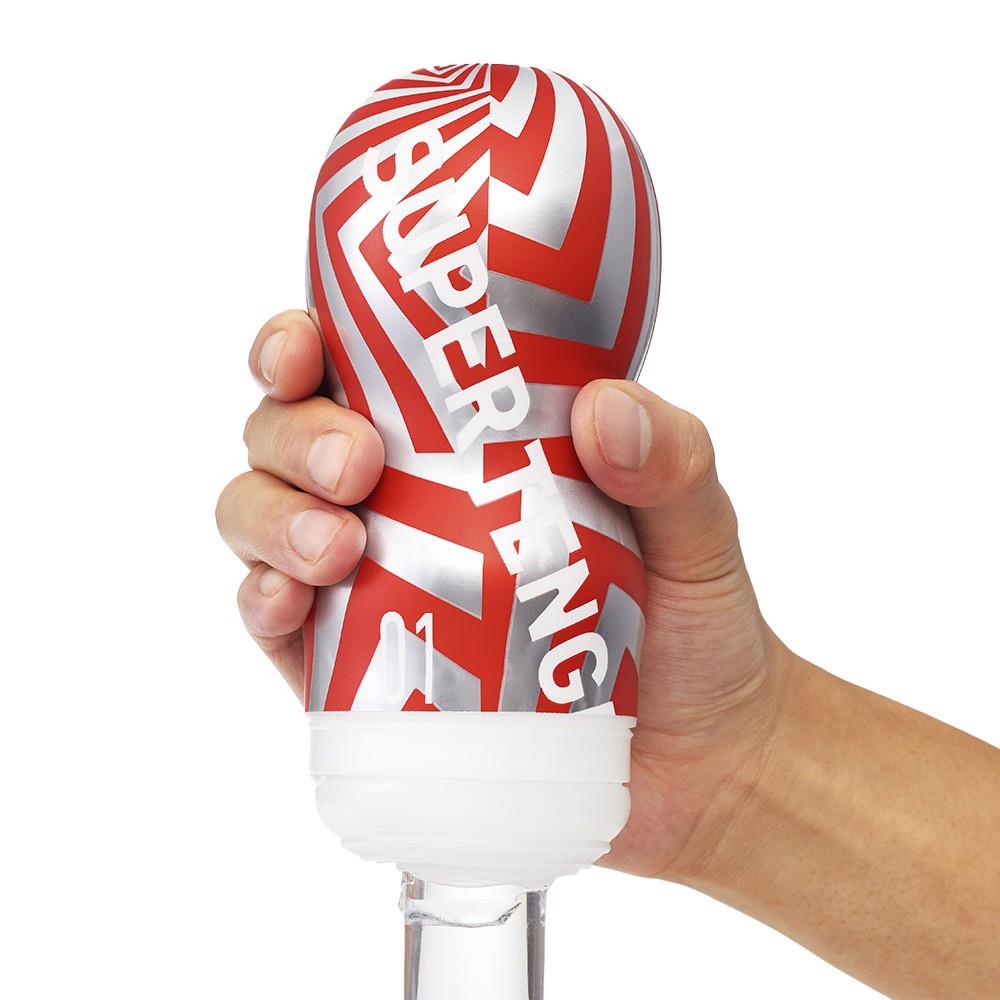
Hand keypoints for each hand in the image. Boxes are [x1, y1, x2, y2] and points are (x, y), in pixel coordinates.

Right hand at [216, 308, 789, 881]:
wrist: (699, 764)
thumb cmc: (692, 627)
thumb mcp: (699, 527)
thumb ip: (673, 460)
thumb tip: (606, 409)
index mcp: (467, 441)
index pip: (357, 368)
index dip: (304, 343)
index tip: (310, 347)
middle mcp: (403, 499)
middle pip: (290, 436)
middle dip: (295, 434)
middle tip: (357, 465)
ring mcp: (373, 582)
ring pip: (264, 517)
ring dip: (271, 516)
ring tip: (335, 547)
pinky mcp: (360, 669)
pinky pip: (275, 623)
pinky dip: (262, 599)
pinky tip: (290, 600)